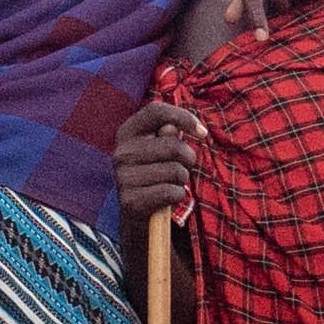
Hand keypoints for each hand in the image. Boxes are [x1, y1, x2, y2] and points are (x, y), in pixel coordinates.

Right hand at [115, 94, 205, 225]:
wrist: (136, 212)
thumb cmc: (156, 173)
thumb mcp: (159, 148)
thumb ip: (170, 134)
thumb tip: (177, 129)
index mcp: (127, 132)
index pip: (156, 111)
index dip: (183, 117)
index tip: (202, 132)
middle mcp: (121, 152)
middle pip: (174, 145)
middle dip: (188, 158)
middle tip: (180, 167)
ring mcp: (123, 177)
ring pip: (176, 171)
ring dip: (182, 180)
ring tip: (169, 183)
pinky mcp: (130, 201)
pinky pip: (173, 192)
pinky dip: (178, 196)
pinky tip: (166, 198)